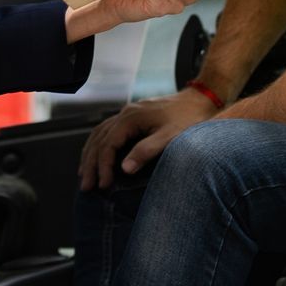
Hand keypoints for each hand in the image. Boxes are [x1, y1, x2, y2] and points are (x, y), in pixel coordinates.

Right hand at [78, 86, 217, 190]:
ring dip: (91, 155)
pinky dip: (99, 145)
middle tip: (86, 186)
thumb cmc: (189, 119)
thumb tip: (124, 169)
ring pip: (100, 134)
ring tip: (85, 174)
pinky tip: (98, 155)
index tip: (103, 185)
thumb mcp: (170, 137)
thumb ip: (146, 151)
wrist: (201, 99)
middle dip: (91, 164)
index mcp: (131, 117)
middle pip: (98, 139)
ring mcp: (128, 114)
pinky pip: (108, 131)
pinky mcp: (134, 117)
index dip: (103, 166)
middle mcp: (125, 113)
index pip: (108, 145)